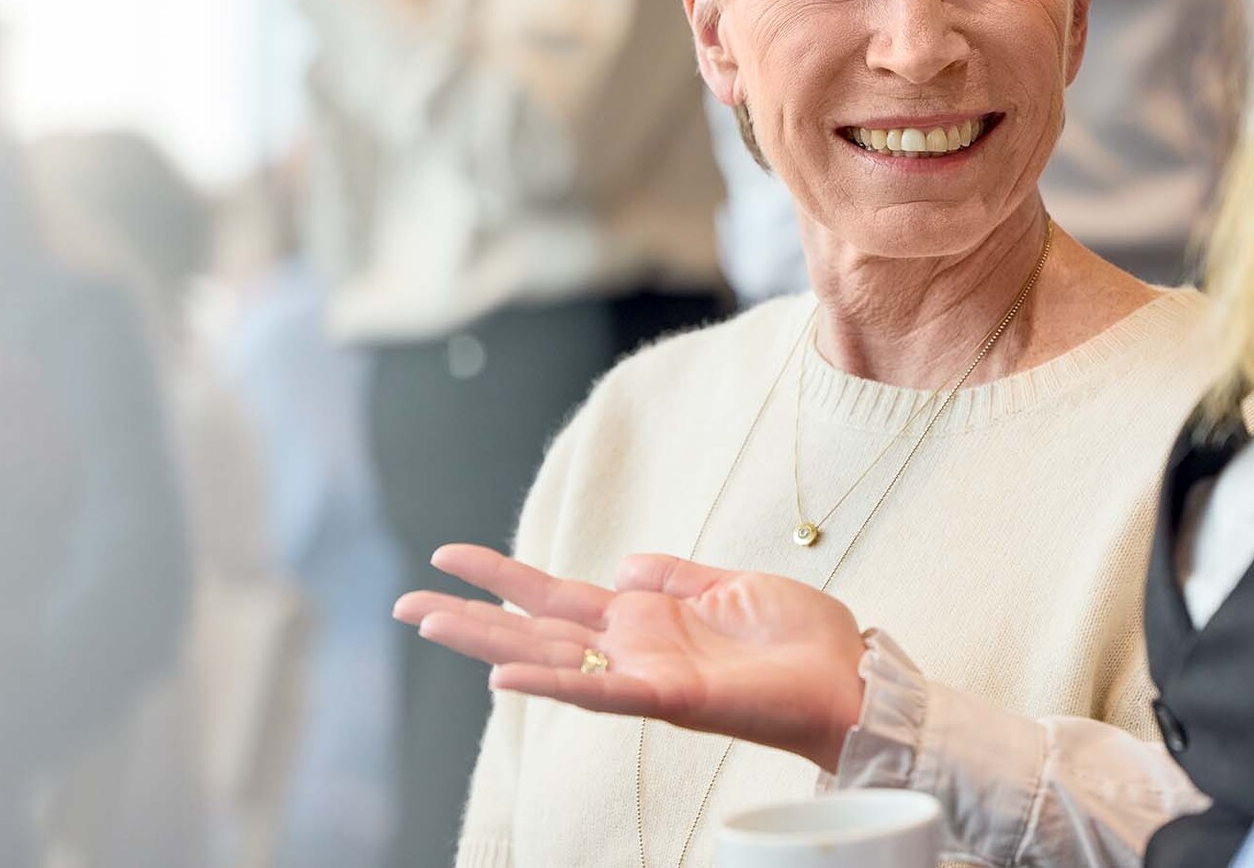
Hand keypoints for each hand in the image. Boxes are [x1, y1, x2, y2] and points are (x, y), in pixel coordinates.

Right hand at [395, 546, 868, 770]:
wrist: (850, 679)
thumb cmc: (803, 641)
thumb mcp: (734, 585)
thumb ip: (677, 576)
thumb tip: (624, 562)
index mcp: (647, 620)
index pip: (558, 596)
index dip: (504, 576)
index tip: (450, 557)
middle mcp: (633, 649)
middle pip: (533, 627)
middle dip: (468, 616)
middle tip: (403, 603)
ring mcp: (644, 675)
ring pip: (549, 657)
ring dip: (486, 643)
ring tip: (426, 624)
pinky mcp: (669, 696)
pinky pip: (598, 690)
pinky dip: (550, 683)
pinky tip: (501, 676)